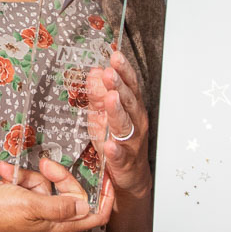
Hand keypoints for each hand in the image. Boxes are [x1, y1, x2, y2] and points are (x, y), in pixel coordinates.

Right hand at [0, 156, 111, 231]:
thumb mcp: (30, 205)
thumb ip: (60, 206)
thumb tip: (86, 204)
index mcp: (59, 225)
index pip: (95, 215)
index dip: (105, 198)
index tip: (107, 177)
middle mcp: (52, 223)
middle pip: (70, 194)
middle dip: (57, 175)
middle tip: (43, 163)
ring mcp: (37, 216)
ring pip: (47, 188)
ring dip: (30, 176)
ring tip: (9, 174)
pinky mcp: (24, 209)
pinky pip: (30, 189)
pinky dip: (18, 179)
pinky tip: (4, 174)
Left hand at [88, 49, 151, 199]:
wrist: (131, 175)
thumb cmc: (119, 141)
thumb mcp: (105, 113)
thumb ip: (99, 94)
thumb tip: (95, 72)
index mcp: (132, 108)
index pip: (129, 85)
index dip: (123, 70)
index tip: (116, 56)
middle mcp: (135, 122)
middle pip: (129, 101)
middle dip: (120, 86)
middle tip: (110, 73)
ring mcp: (131, 142)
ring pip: (125, 125)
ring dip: (117, 111)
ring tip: (111, 98)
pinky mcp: (124, 161)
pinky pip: (119, 154)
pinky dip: (115, 150)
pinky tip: (109, 145)